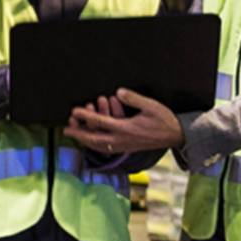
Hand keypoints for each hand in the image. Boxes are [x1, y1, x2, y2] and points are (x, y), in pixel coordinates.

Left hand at [65, 88, 183, 153]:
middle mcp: (122, 140)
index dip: (86, 116)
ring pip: (99, 146)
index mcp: (126, 129)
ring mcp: (124, 146)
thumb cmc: (164, 119)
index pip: (101, 122)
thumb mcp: (150, 106)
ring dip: (85, 140)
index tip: (74, 111)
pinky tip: (92, 141)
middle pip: (94, 139)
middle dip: (79, 134)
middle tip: (66, 129)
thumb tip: (118, 92)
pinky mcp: (127, 148)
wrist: (174, 136)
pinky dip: (95, 145)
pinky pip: (106, 148)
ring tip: (76, 134)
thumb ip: (133, 99)